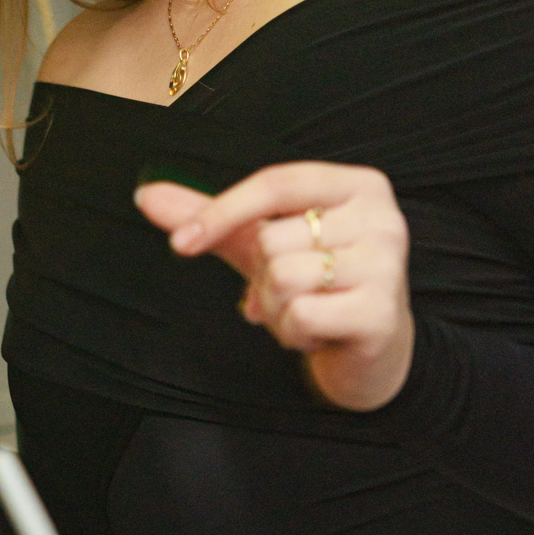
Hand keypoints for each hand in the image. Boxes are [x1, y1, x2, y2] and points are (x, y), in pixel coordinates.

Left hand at [135, 162, 413, 410]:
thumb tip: (146, 195)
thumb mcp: (263, 244)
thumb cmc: (316, 286)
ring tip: (306, 313)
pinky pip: (300, 316)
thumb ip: (211, 217)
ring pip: (283, 279)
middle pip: (273, 239)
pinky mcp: (382, 313)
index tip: (181, 243)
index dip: (222, 211)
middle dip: (263, 277)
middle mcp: (382, 218)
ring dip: (277, 309)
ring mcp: (387, 266)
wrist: (370, 351)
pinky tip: (319, 334)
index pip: (276, 183)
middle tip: (291, 292)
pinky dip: (293, 334)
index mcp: (358, 186)